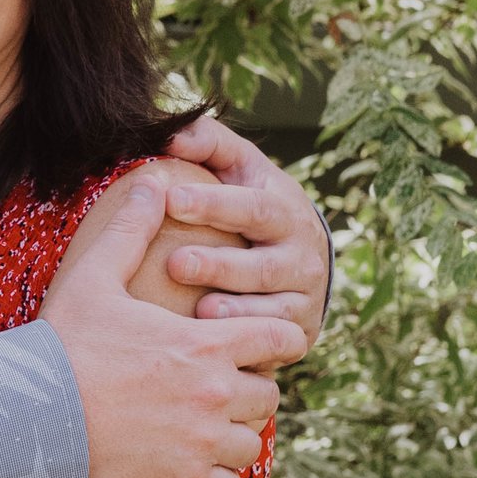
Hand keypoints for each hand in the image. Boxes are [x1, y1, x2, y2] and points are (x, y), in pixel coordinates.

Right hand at [43, 170, 284, 477]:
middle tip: (211, 389)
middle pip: (269, 394)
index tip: (250, 344)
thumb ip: (131, 230)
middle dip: (246, 390)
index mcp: (209, 343)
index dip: (271, 339)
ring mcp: (205, 444)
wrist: (28, 421)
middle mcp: (218, 395)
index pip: (284, 338)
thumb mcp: (93, 278)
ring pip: (250, 443)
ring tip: (196, 428)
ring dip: (231, 436)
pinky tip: (185, 465)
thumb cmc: (60, 347)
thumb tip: (154, 181)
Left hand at [157, 112, 332, 357]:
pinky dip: (250, 343)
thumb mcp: (240, 168)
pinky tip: (219, 343)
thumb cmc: (252, 202)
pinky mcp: (300, 330)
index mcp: (284, 208)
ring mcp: (305, 295)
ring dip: (237, 310)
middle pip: (262, 263)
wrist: (302, 256)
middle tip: (175, 263)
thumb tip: (172, 133)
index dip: (214, 203)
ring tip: (199, 309)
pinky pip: (276, 342)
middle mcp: (302, 253)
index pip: (252, 205)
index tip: (171, 199)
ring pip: (273, 307)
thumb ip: (210, 144)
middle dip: (220, 265)